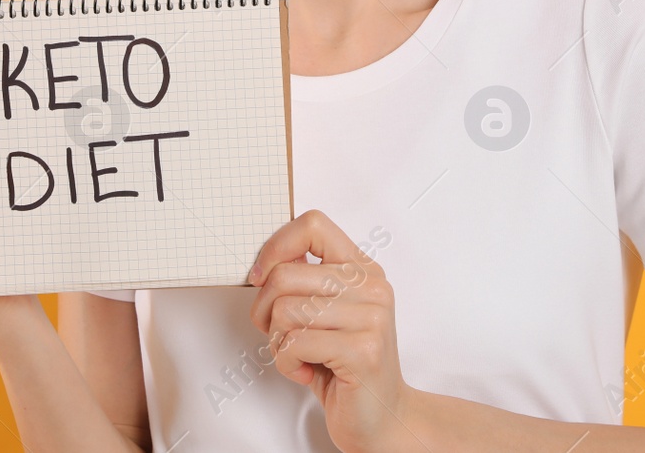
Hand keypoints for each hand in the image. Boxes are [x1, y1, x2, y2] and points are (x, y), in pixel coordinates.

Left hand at [250, 210, 413, 452]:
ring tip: (297, 355)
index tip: (261, 277)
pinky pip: (294, 343)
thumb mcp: (326, 314)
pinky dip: (286, 363)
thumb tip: (267, 261)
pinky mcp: (362, 350)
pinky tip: (306, 371)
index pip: (313, 225)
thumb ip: (306, 282)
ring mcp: (371, 317)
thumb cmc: (345, 367)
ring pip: (285, 310)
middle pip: (285, 274)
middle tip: (277, 333)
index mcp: (364, 270)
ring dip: (278, 341)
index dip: (276, 246)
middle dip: (264, 310)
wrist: (383, 418)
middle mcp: (372, 287)